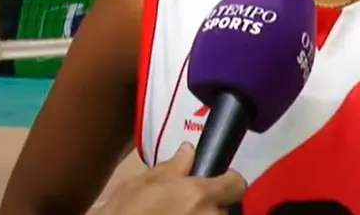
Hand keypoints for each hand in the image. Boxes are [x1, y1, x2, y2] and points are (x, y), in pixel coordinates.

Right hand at [92, 143, 246, 214]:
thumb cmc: (122, 212)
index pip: (236, 184)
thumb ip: (171, 168)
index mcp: (199, 195)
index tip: (217, 181)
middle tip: (186, 204)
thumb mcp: (140, 184)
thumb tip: (188, 152)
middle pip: (223, 208)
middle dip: (209, 205)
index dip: (228, 181)